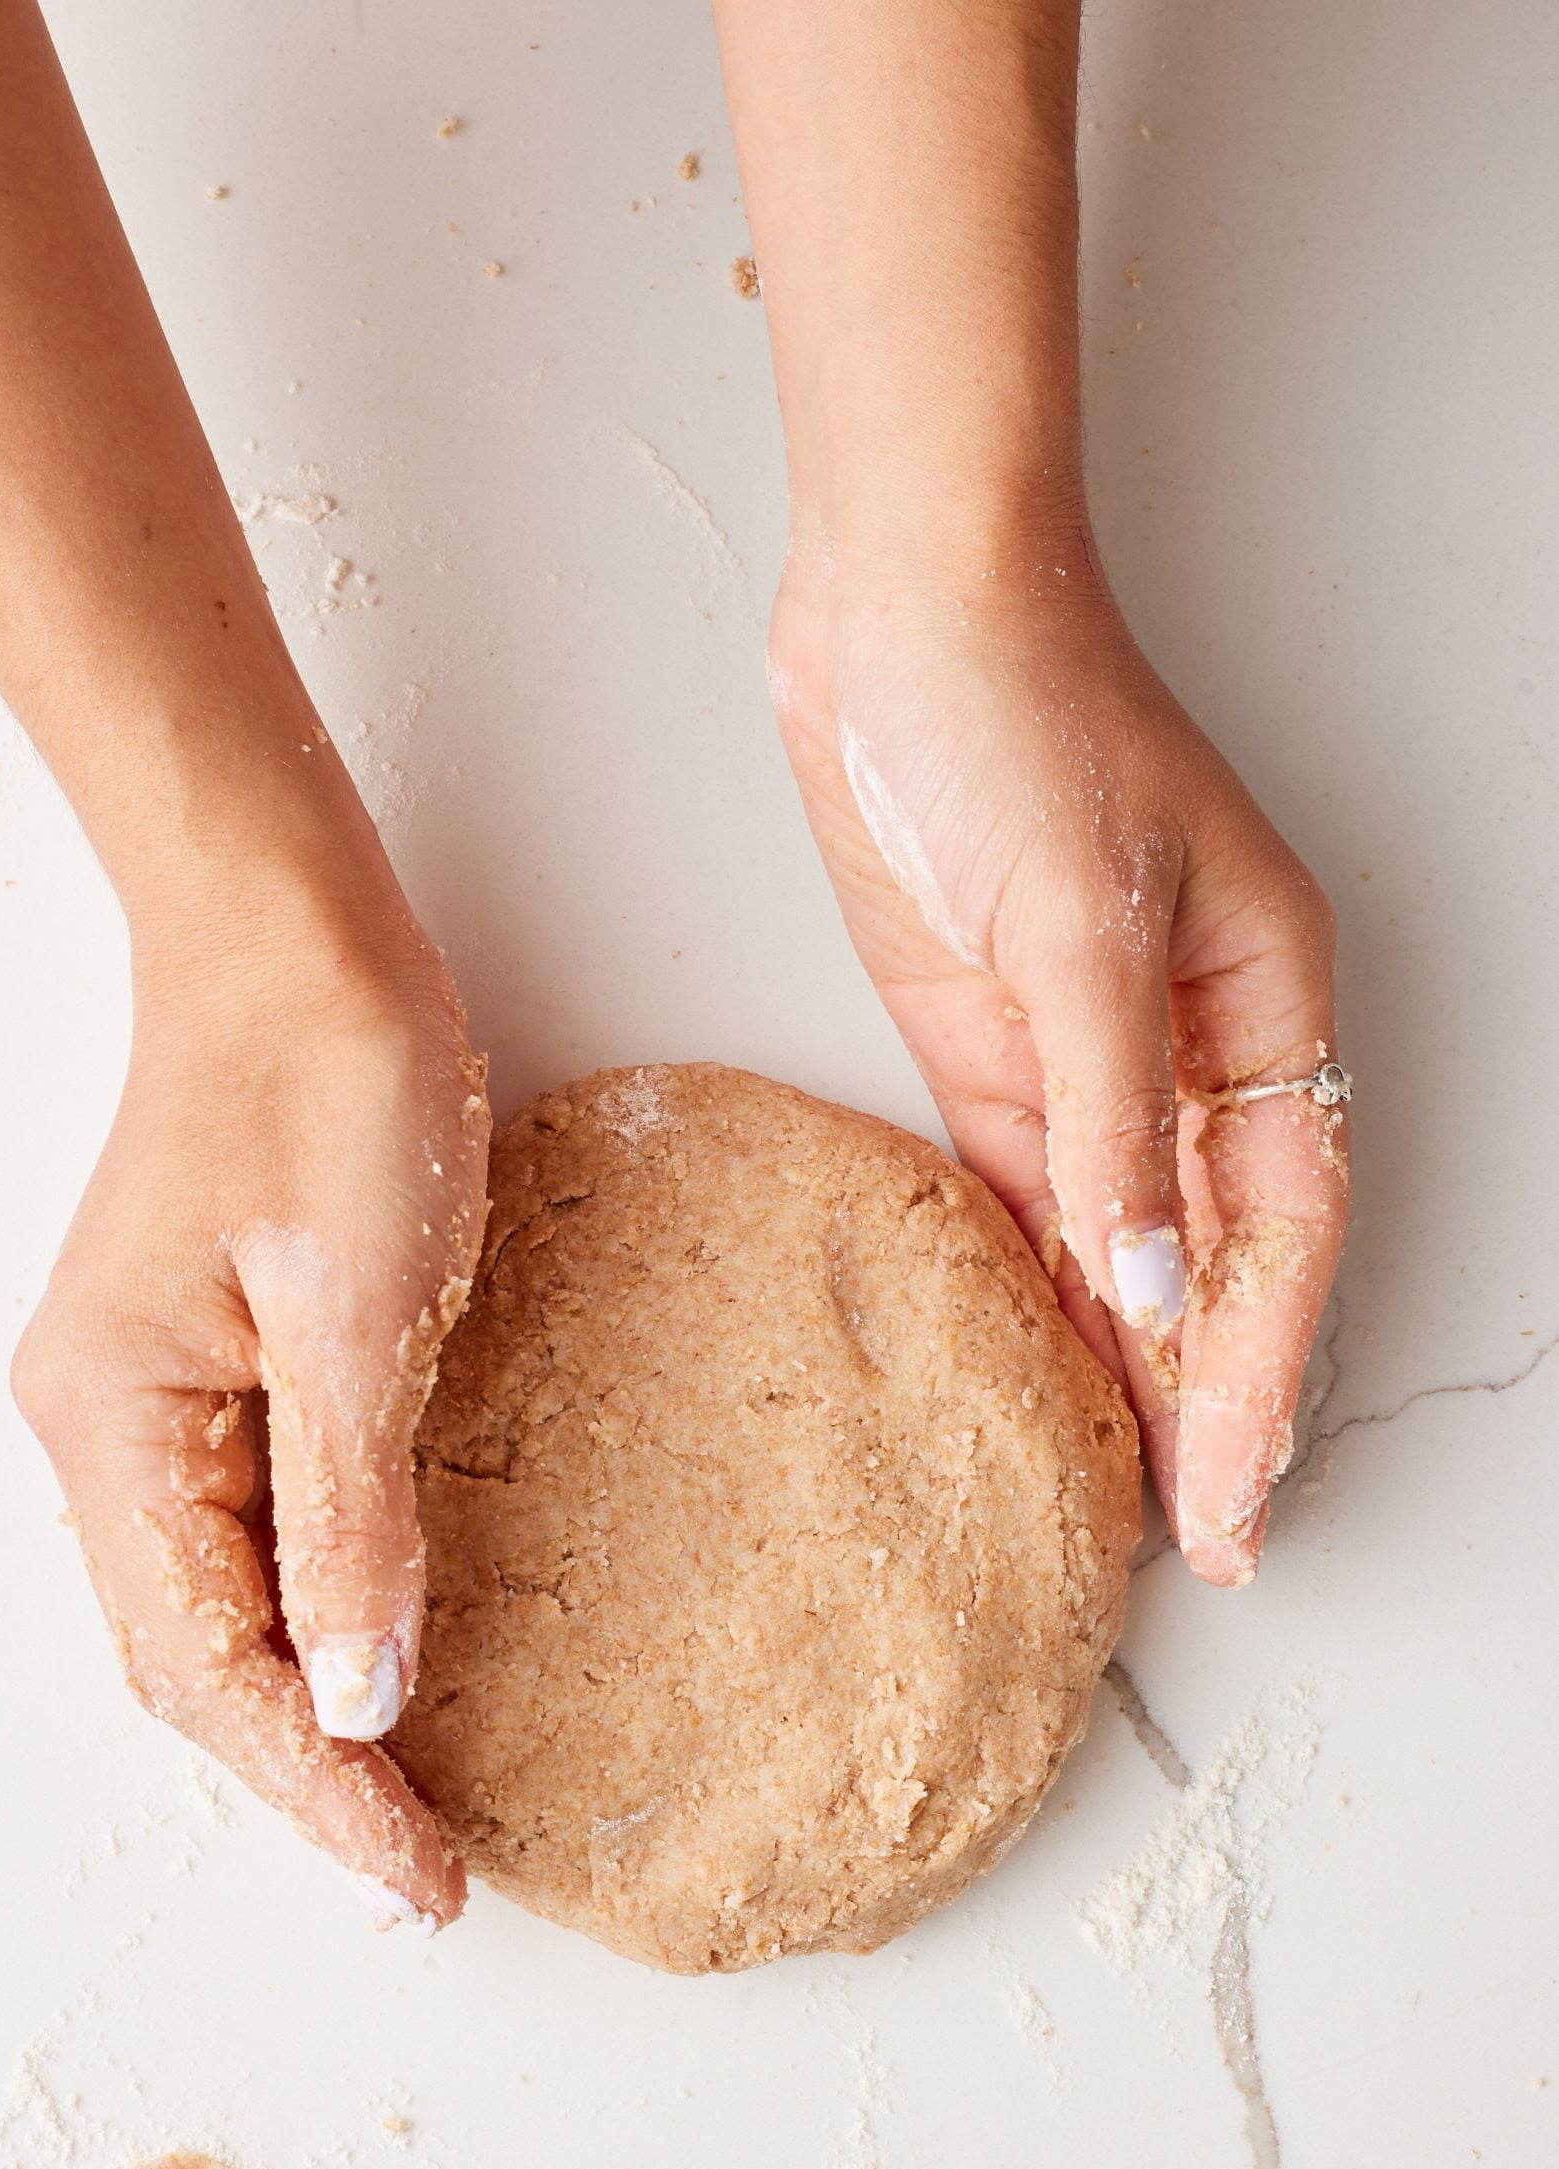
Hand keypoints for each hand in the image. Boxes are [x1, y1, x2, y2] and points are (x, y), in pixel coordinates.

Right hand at [12, 853, 488, 1923]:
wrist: (292, 941)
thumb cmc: (325, 1084)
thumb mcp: (362, 1314)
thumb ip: (353, 1520)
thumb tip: (356, 1703)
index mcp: (113, 1424)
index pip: (211, 1670)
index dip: (315, 1792)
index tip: (422, 1880)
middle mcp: (98, 1430)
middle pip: (189, 1661)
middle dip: (302, 1776)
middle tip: (425, 1869)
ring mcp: (137, 1400)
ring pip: (206, 1611)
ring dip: (298, 1714)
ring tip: (403, 1803)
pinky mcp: (195, 1367)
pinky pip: (234, 1536)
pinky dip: (298, 1621)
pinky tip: (366, 1662)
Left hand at [768, 545, 1348, 1584]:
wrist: (898, 614)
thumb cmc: (1018, 718)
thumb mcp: (1080, 923)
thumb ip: (1115, 1120)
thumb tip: (1160, 1290)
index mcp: (1262, 1004)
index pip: (1282, 1228)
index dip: (1264, 1370)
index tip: (1235, 1495)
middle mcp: (1189, 1045)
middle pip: (1221, 1259)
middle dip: (1215, 1401)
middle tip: (1197, 1542)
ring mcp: (1091, 1055)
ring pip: (1133, 1249)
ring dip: (1135, 1369)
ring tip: (1129, 1500)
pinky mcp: (995, 1052)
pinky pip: (1039, 1204)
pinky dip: (1052, 1295)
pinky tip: (1048, 1379)